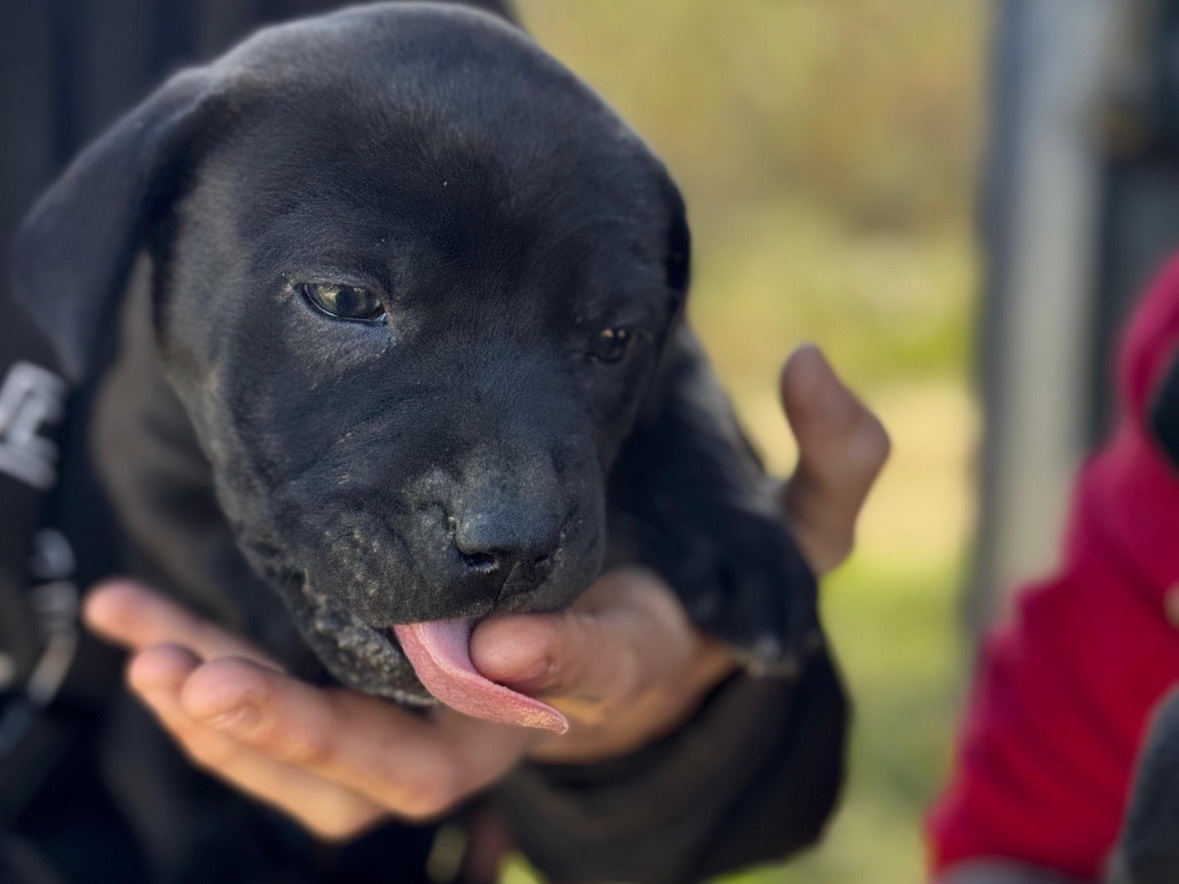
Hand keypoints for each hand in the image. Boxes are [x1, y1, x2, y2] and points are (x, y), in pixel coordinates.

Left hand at [83, 344, 886, 839]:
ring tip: (152, 650)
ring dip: (239, 720)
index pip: (595, 681)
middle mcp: (523, 717)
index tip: (507, 637)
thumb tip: (814, 365)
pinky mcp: (400, 703)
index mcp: (624, 668)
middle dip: (318, 733)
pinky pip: (301, 730)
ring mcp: (454, 723)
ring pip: (334, 769)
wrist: (652, 634)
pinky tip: (147, 632)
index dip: (559, 668)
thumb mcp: (796, 536)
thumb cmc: (712, 585)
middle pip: (421, 763)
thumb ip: (832, 465)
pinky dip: (224, 697)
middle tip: (216, 674)